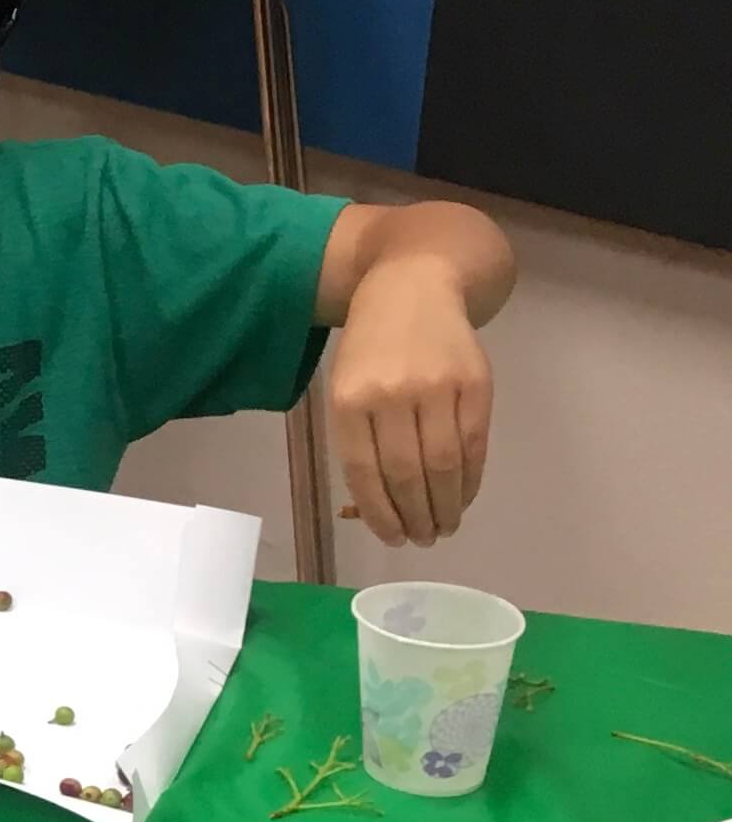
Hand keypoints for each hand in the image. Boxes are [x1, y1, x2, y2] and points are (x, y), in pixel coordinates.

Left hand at [327, 258, 492, 547]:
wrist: (414, 282)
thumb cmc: (372, 343)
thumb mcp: (346, 382)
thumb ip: (359, 438)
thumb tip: (375, 507)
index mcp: (348, 396)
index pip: (363, 470)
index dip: (379, 513)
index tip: (392, 539)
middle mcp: (390, 393)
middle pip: (406, 474)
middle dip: (415, 517)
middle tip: (422, 539)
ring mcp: (435, 387)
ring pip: (443, 466)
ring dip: (446, 508)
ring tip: (443, 528)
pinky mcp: (474, 384)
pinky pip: (474, 446)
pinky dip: (470, 481)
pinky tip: (463, 497)